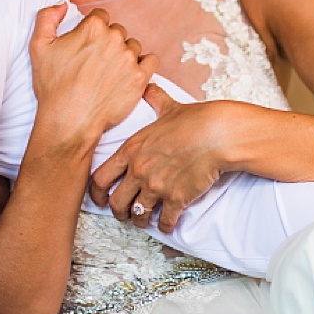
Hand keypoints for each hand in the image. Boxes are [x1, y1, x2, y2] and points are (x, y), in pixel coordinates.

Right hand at [28, 2, 157, 150]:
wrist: (69, 119)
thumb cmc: (53, 85)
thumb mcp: (38, 46)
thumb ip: (47, 17)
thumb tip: (63, 5)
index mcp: (92, 27)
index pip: (100, 16)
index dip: (92, 29)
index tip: (87, 43)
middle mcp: (114, 39)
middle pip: (117, 30)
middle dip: (108, 42)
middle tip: (95, 61)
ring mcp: (129, 59)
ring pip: (133, 46)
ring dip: (124, 54)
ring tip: (110, 70)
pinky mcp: (140, 78)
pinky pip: (151, 61)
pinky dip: (142, 65)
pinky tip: (129, 73)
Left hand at [89, 84, 231, 232]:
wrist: (218, 134)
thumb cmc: (194, 120)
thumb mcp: (167, 107)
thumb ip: (154, 99)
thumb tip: (149, 87)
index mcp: (130, 150)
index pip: (99, 178)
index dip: (95, 193)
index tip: (98, 200)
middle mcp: (138, 170)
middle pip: (115, 202)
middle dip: (117, 211)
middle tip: (122, 215)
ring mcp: (157, 187)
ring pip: (138, 215)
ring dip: (140, 221)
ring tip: (143, 221)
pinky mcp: (177, 198)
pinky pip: (165, 221)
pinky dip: (165, 226)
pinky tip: (167, 225)